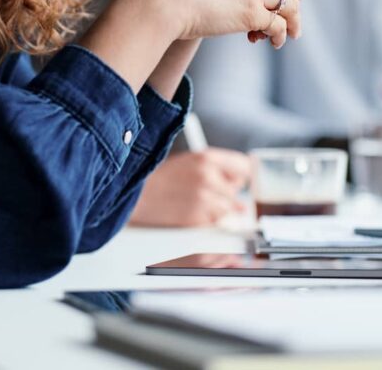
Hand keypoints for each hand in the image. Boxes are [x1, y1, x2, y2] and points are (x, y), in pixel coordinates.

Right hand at [129, 149, 251, 226]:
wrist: (135, 196)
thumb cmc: (160, 179)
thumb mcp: (189, 162)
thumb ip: (217, 169)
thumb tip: (240, 183)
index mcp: (207, 157)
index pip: (245, 166)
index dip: (246, 175)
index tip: (245, 182)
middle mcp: (209, 176)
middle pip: (236, 191)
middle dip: (228, 196)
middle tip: (210, 196)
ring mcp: (204, 199)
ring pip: (228, 210)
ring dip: (218, 211)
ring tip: (196, 204)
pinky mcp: (198, 219)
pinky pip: (215, 223)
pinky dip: (208, 222)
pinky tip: (191, 214)